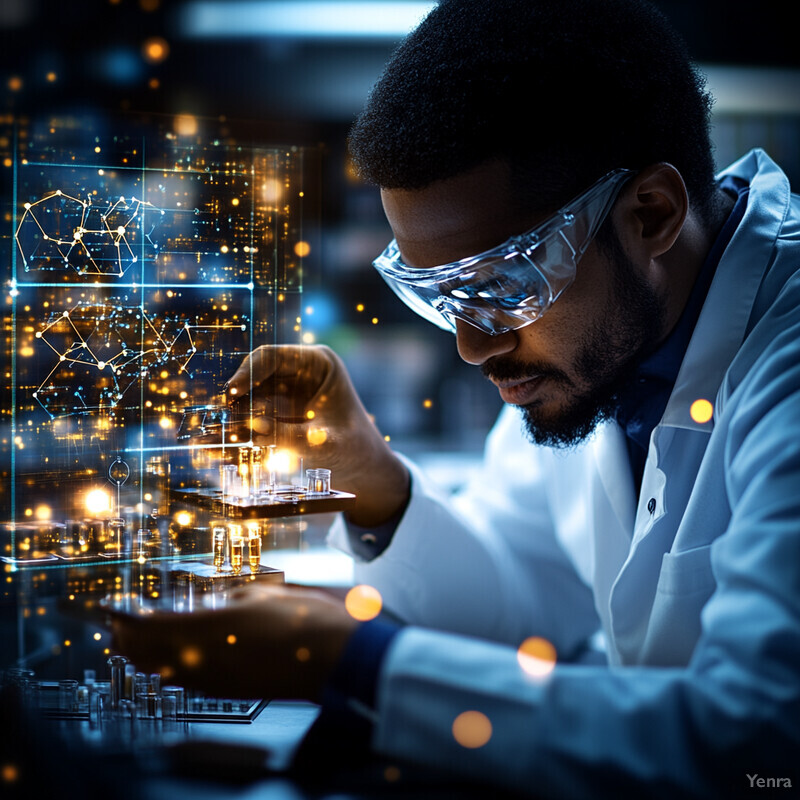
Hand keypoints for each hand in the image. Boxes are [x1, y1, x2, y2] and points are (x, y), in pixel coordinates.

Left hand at [109, 583, 358, 702]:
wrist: (330, 657)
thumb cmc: (301, 620)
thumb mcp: (260, 595)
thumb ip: (230, 598)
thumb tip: (216, 600)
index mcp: (209, 628)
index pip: (151, 626)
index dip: (128, 619)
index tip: (114, 612)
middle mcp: (205, 658)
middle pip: (150, 654)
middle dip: (128, 642)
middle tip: (116, 630)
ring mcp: (217, 679)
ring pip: (166, 672)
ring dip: (146, 659)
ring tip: (134, 648)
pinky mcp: (231, 690)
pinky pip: (189, 682)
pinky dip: (171, 671)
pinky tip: (171, 666)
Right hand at [226, 345, 409, 526]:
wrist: (363, 471)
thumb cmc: (354, 449)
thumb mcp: (327, 442)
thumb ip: (293, 435)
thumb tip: (254, 428)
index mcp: (317, 364)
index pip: (271, 357)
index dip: (247, 373)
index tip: (231, 393)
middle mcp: (297, 374)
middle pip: (254, 379)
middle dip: (235, 402)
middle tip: (217, 422)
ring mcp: (285, 396)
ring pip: (247, 402)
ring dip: (230, 421)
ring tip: (210, 441)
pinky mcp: (277, 418)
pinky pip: (249, 422)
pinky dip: (236, 435)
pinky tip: (218, 450)